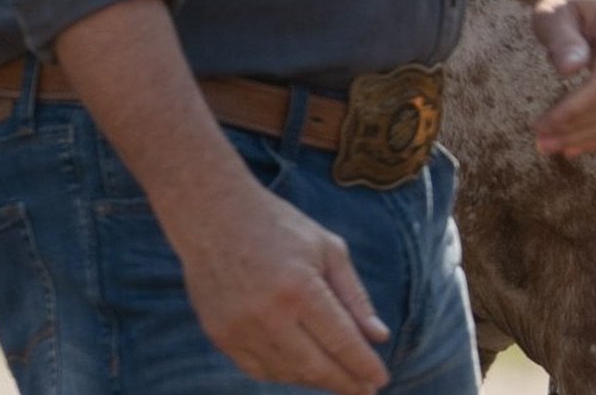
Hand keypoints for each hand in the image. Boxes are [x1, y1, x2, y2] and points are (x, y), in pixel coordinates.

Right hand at [157, 168, 390, 394]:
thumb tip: (379, 337)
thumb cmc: (280, 228)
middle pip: (314, 366)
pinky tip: (304, 371)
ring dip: (315, 380)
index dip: (362, 365)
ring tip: (339, 379)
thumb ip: (354, 297)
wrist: (214, 218)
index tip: (381, 380)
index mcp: (300, 289)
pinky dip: (285, 374)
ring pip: (286, 373)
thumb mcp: (329, 250)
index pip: (340, 341)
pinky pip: (258, 370)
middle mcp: (267, 315)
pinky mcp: (220, 336)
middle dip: (344, 382)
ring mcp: (239, 330)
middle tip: (365, 391)